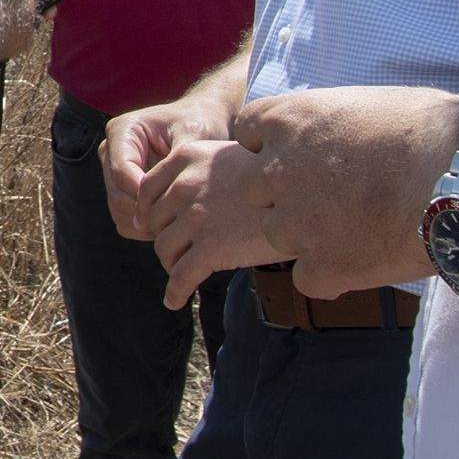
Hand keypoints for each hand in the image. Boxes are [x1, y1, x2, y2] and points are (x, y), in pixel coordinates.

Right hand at [103, 98, 228, 242]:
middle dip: (146, 213)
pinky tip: (170, 225)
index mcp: (122, 131)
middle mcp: (111, 151)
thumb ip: (175, 165)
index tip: (175, 208)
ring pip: (118, 210)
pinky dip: (143, 227)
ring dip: (145, 223)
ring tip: (177, 225)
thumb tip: (158, 197)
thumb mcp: (194, 136)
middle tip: (180, 223)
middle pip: (116, 194)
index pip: (122, 173)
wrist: (203, 120)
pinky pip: (123, 218)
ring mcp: (113, 171)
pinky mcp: (121, 188)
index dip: (145, 196)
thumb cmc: (201, 123)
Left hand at [140, 138, 287, 305]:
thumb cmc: (276, 178)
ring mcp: (197, 217)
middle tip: (175, 251)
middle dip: (164, 236)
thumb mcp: (232, 157)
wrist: (312, 194)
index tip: (156, 225)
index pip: (147, 189)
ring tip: (180, 273)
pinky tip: (174, 301)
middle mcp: (186, 185)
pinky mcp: (211, 249)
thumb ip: (201, 170)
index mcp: (188, 158)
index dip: (149, 211)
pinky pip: (180, 276)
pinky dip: (174, 292)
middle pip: (155, 221)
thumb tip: (179, 193)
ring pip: (164, 249)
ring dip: (171, 264)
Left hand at [236, 87, 458, 296]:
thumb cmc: (436, 132)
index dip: (276, 146)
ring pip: (277, 235)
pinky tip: (368, 262)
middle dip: (284, 194)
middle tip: (333, 198)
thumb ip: (339, 123)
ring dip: (307, 235)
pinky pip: (307, 278)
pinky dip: (331, 275)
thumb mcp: (374, 105)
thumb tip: (344, 132)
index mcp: (287, 120)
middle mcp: (276, 170)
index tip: (306, 154)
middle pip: (255, 189)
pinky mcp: (320, 267)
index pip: (250, 133)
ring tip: (359, 230)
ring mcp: (294, 223)